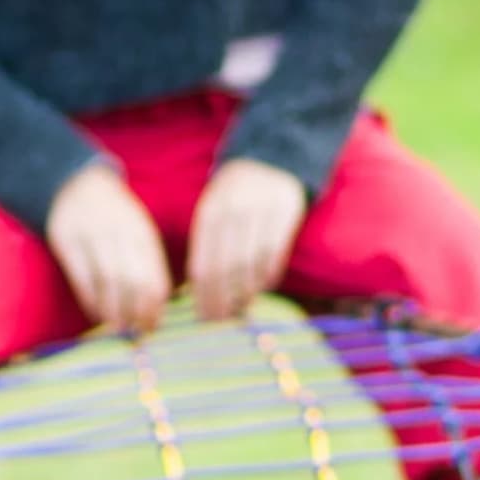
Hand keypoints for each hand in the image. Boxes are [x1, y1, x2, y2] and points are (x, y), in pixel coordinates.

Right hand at [43, 163, 172, 336]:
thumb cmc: (114, 216)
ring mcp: (90, 236)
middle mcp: (118, 233)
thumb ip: (148, 263)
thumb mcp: (138, 230)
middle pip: (131, 283)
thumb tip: (157, 308)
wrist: (75, 184)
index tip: (152, 327)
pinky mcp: (65, 242)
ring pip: (106, 283)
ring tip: (116, 328)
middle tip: (134, 334)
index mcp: (141, 232)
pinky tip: (95, 314)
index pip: (154, 278)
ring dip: (112, 312)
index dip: (154, 309)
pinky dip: (90, 301)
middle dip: (134, 314)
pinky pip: (80, 278)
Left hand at [185, 158, 307, 321]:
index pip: (203, 264)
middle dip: (222, 300)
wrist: (268, 160)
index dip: (203, 295)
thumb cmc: (232, 196)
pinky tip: (262, 288)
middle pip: (227, 269)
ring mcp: (261, 213)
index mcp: (209, 214)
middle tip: (221, 320)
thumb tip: (193, 290)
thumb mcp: (211, 211)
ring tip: (240, 308)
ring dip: (246, 292)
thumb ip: (204, 245)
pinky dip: (268, 276)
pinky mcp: (286, 214)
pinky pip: (276, 254)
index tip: (202, 317)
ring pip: (252, 264)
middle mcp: (234, 213)